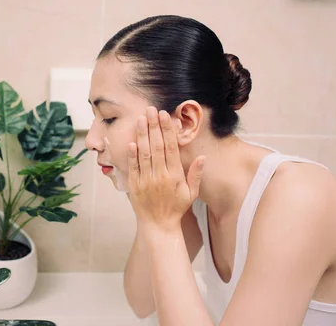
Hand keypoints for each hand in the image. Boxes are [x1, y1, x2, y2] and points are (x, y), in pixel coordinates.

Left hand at [127, 106, 205, 231]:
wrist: (159, 225)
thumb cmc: (176, 208)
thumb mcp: (191, 193)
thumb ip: (195, 174)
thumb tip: (202, 157)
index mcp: (174, 176)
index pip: (171, 148)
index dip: (168, 130)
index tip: (165, 116)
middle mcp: (160, 176)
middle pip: (157, 146)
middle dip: (154, 126)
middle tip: (151, 110)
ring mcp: (146, 180)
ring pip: (144, 153)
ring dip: (142, 135)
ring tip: (141, 119)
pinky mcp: (134, 185)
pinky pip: (133, 167)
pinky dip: (132, 154)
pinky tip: (132, 142)